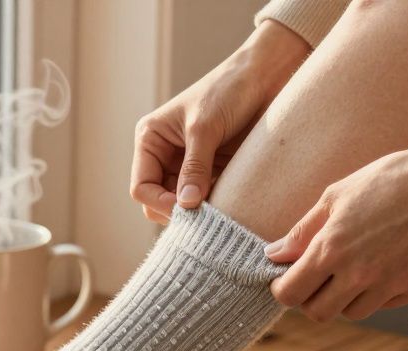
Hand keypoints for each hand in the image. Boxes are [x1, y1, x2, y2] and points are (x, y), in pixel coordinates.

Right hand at [130, 20, 308, 223]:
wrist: (265, 76)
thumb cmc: (228, 90)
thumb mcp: (205, 128)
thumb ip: (194, 168)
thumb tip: (185, 206)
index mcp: (151, 140)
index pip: (142, 187)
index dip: (160, 203)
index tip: (187, 210)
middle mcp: (166, 156)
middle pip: (159, 201)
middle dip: (177, 212)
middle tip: (204, 218)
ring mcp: (190, 166)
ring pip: (184, 205)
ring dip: (199, 213)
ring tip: (219, 213)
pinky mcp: (214, 171)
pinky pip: (208, 200)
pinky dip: (216, 208)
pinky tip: (231, 206)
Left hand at [266, 120, 407, 320]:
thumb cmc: (391, 179)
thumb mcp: (337, 195)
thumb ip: (302, 231)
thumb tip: (274, 255)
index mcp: (331, 250)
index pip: (290, 294)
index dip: (283, 289)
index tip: (287, 278)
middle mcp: (358, 275)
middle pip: (318, 313)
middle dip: (310, 298)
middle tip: (317, 277)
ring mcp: (389, 285)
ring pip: (351, 313)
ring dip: (344, 298)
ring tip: (352, 269)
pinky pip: (383, 304)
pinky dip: (376, 293)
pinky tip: (383, 265)